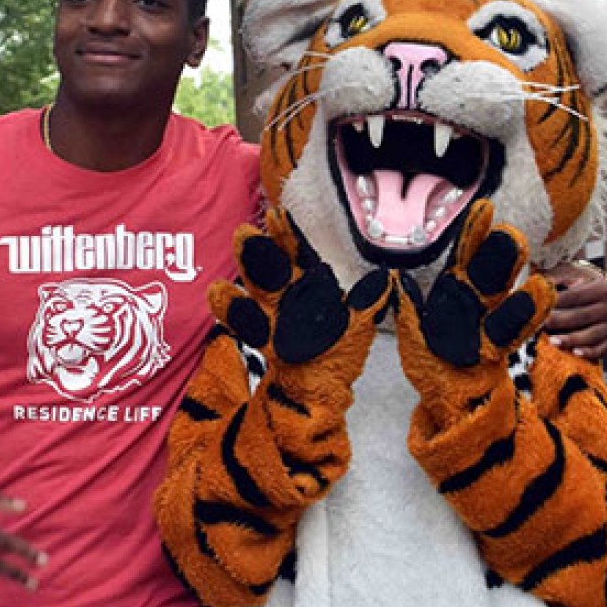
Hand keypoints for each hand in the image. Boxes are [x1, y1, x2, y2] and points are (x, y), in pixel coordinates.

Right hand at [210, 208, 392, 388]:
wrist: (318, 390)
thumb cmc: (335, 354)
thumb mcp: (358, 325)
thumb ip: (368, 302)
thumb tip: (386, 278)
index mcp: (309, 287)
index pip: (297, 255)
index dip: (287, 236)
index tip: (276, 215)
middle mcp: (285, 298)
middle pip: (271, 270)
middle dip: (259, 254)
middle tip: (246, 234)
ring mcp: (268, 319)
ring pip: (253, 294)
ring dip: (244, 279)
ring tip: (231, 267)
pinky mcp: (259, 342)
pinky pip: (245, 325)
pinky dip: (233, 311)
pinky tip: (220, 293)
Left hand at [396, 202, 552, 425]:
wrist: (447, 397)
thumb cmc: (430, 363)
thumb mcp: (411, 330)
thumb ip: (407, 305)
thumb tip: (395, 278)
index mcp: (455, 292)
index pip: (466, 256)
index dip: (474, 234)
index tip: (485, 208)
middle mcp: (477, 304)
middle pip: (491, 273)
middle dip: (500, 255)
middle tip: (509, 235)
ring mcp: (491, 326)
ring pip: (506, 301)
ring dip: (517, 287)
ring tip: (532, 272)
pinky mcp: (498, 351)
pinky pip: (511, 333)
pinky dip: (524, 315)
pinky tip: (540, 292)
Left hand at [543, 260, 606, 361]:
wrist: (591, 292)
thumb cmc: (574, 282)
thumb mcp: (566, 273)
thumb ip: (554, 279)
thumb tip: (540, 286)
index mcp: (603, 287)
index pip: (576, 296)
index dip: (557, 302)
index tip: (540, 307)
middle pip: (583, 316)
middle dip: (560, 321)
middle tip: (542, 324)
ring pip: (592, 335)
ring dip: (571, 339)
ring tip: (552, 341)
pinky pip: (601, 349)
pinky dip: (588, 352)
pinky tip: (574, 353)